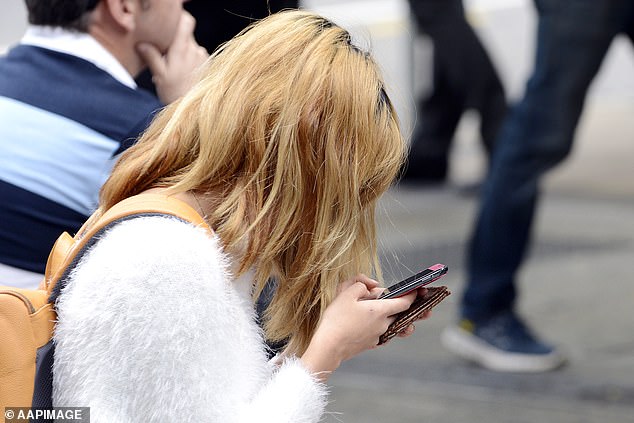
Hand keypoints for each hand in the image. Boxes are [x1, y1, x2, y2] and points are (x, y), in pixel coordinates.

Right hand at [136, 11, 208, 103]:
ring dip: (182, 50)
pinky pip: (197, 54)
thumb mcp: (159, 76)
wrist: (195, 110)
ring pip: (191, 44)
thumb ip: (152, 56)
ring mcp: (203, 57)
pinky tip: (184, 72)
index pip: (186, 21)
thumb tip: (141, 43)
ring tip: (174, 66)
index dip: (179, 16)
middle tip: (166, 51)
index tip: (170, 20)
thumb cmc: (175, 94)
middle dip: (175, 38)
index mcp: (182, 50)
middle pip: (186, 32)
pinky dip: (189, 59)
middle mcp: (195, 50)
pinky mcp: (208, 64)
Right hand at [301, 274, 416, 380]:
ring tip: (402, 318)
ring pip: (392, 324)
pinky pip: (382, 333)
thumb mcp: (345, 294)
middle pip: (401, 315)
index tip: (419, 290)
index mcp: (380, 310)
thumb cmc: (336, 320)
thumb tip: (370, 285)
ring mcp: (378, 336)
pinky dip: (382, 326)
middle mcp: (383, 324)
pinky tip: (374, 324)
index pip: (404, 302)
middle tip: (424, 306)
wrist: (328, 347)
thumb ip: (360, 284)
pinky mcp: (371, 344)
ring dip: (397, 319)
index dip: (413, 295)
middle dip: (409, 308)